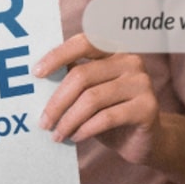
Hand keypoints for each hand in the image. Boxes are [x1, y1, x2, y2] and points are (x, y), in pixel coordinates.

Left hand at [33, 33, 162, 165]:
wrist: (143, 140)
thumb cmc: (109, 113)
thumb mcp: (88, 93)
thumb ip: (71, 79)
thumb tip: (38, 78)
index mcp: (114, 50)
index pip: (84, 43)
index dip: (58, 55)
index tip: (36, 73)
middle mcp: (130, 61)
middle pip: (82, 76)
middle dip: (57, 102)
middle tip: (43, 122)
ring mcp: (141, 82)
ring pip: (92, 99)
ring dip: (69, 120)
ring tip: (58, 134)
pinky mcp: (147, 107)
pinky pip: (107, 117)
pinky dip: (86, 129)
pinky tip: (76, 137)